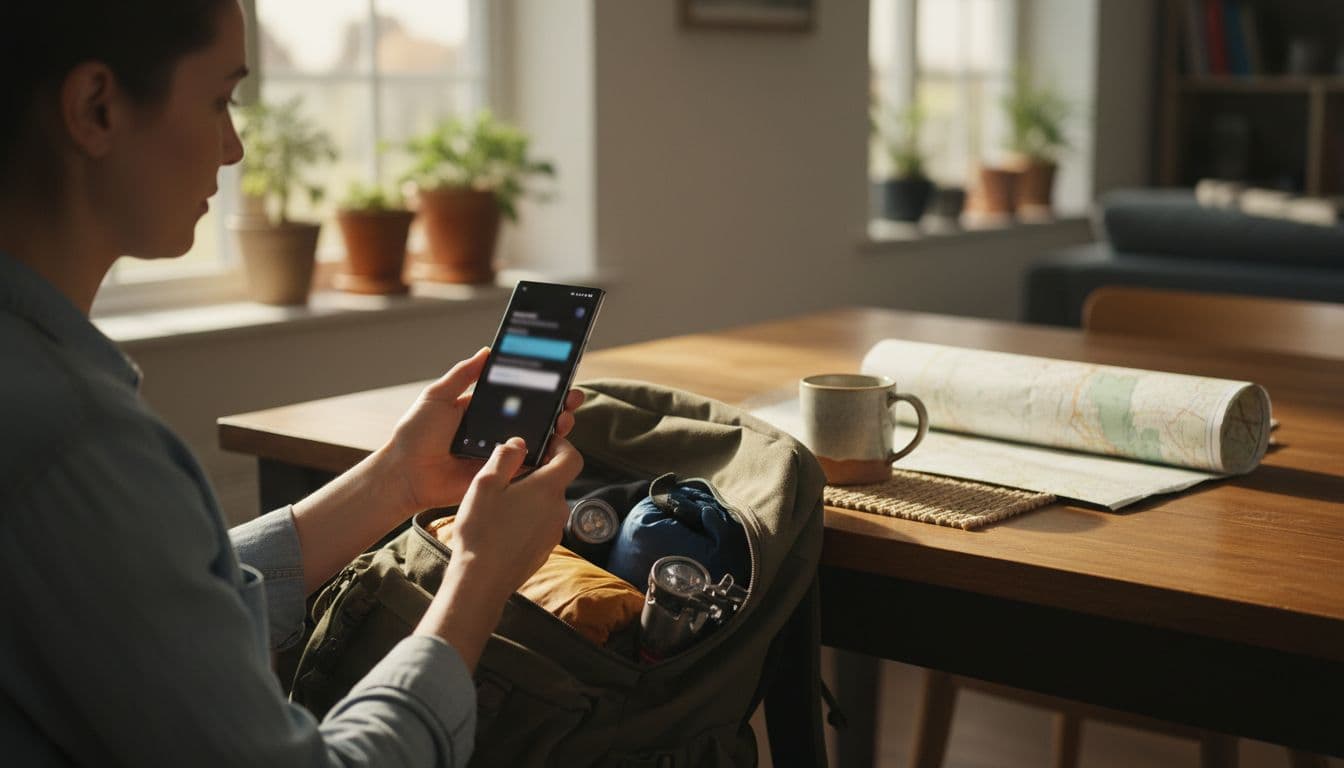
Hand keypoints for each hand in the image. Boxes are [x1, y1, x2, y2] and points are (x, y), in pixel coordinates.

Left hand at [378, 348, 585, 514]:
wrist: (405, 474)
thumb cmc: (415, 435)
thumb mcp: (437, 396)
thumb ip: (463, 374)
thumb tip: (488, 350)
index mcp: (483, 409)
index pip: (519, 394)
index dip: (541, 386)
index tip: (559, 375)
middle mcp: (497, 430)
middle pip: (536, 416)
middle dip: (558, 405)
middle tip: (570, 397)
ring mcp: (501, 453)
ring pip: (538, 439)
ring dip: (557, 428)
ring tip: (564, 418)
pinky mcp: (502, 474)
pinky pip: (528, 465)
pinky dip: (545, 456)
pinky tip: (555, 444)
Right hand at [450, 436, 584, 599]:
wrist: (482, 581)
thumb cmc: (482, 531)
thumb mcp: (485, 484)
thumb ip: (505, 457)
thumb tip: (519, 443)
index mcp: (549, 489)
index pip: (573, 458)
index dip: (561, 446)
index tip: (542, 444)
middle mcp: (559, 510)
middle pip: (556, 481)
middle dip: (536, 473)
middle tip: (507, 475)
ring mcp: (554, 532)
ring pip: (546, 504)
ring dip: (529, 498)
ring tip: (499, 503)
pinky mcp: (544, 550)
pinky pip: (540, 525)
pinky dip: (527, 519)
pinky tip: (501, 527)